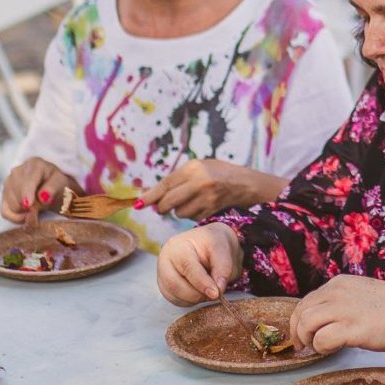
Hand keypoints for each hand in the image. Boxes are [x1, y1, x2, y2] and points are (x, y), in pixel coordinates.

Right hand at [0, 158, 79, 223]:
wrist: (50, 183)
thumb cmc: (56, 182)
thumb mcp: (60, 183)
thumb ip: (53, 189)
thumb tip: (43, 197)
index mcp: (34, 165)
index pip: (28, 181)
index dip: (27, 193)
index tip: (28, 205)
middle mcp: (17, 171)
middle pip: (19, 195)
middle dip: (31, 206)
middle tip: (42, 207)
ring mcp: (7, 183)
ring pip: (13, 205)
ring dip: (25, 211)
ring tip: (36, 207)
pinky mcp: (3, 195)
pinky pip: (5, 212)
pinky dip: (15, 217)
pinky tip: (25, 215)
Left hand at [140, 159, 273, 220]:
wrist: (245, 184)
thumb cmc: (219, 172)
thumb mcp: (198, 167)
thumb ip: (177, 179)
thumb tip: (152, 195)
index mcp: (193, 168)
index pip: (165, 184)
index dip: (150, 196)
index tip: (138, 204)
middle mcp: (199, 183)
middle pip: (168, 202)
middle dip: (162, 206)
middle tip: (163, 206)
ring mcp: (206, 199)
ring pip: (179, 212)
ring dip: (179, 210)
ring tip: (191, 201)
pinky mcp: (211, 211)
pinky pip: (191, 218)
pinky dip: (191, 214)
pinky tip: (200, 206)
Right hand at [156, 223, 243, 304]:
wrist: (206, 246)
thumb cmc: (212, 245)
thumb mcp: (222, 249)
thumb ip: (223, 268)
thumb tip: (218, 289)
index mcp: (177, 246)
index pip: (186, 267)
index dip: (202, 282)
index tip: (216, 293)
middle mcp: (164, 261)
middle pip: (175, 285)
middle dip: (197, 294)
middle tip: (215, 293)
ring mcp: (162, 276)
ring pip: (175, 296)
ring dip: (196, 298)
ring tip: (209, 289)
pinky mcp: (165, 288)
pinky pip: (177, 301)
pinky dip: (191, 301)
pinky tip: (201, 291)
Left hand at [291, 275, 384, 355]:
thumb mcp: (361, 294)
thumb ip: (340, 301)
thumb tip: (322, 318)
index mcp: (339, 284)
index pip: (306, 301)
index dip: (298, 320)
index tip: (302, 334)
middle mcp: (337, 293)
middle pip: (301, 312)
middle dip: (298, 332)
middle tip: (304, 346)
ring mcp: (344, 309)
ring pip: (306, 324)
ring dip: (308, 340)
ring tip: (319, 348)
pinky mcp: (352, 328)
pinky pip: (321, 339)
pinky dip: (321, 348)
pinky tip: (332, 349)